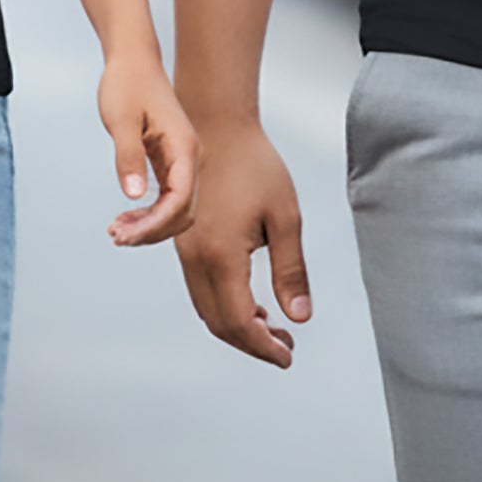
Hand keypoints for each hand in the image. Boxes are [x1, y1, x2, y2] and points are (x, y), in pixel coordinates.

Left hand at [100, 53, 200, 245]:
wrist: (133, 60)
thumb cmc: (127, 84)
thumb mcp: (121, 120)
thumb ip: (128, 157)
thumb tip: (132, 196)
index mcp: (184, 148)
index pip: (179, 201)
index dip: (154, 225)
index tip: (125, 235)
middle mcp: (189, 158)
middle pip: (181, 212)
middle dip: (152, 231)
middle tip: (117, 237)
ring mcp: (181, 161)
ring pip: (174, 209)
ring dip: (149, 226)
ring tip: (117, 232)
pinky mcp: (169, 162)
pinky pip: (166, 198)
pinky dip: (147, 214)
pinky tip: (124, 219)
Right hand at [174, 115, 310, 366]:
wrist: (215, 126)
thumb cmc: (254, 165)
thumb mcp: (285, 218)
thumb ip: (291, 271)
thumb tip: (298, 316)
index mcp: (221, 255)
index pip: (239, 322)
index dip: (263, 347)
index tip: (288, 356)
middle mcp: (195, 258)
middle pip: (219, 323)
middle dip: (252, 343)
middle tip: (285, 346)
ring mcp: (184, 251)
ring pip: (206, 308)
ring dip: (237, 326)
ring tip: (273, 327)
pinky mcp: (183, 242)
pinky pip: (200, 288)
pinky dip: (223, 305)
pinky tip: (251, 301)